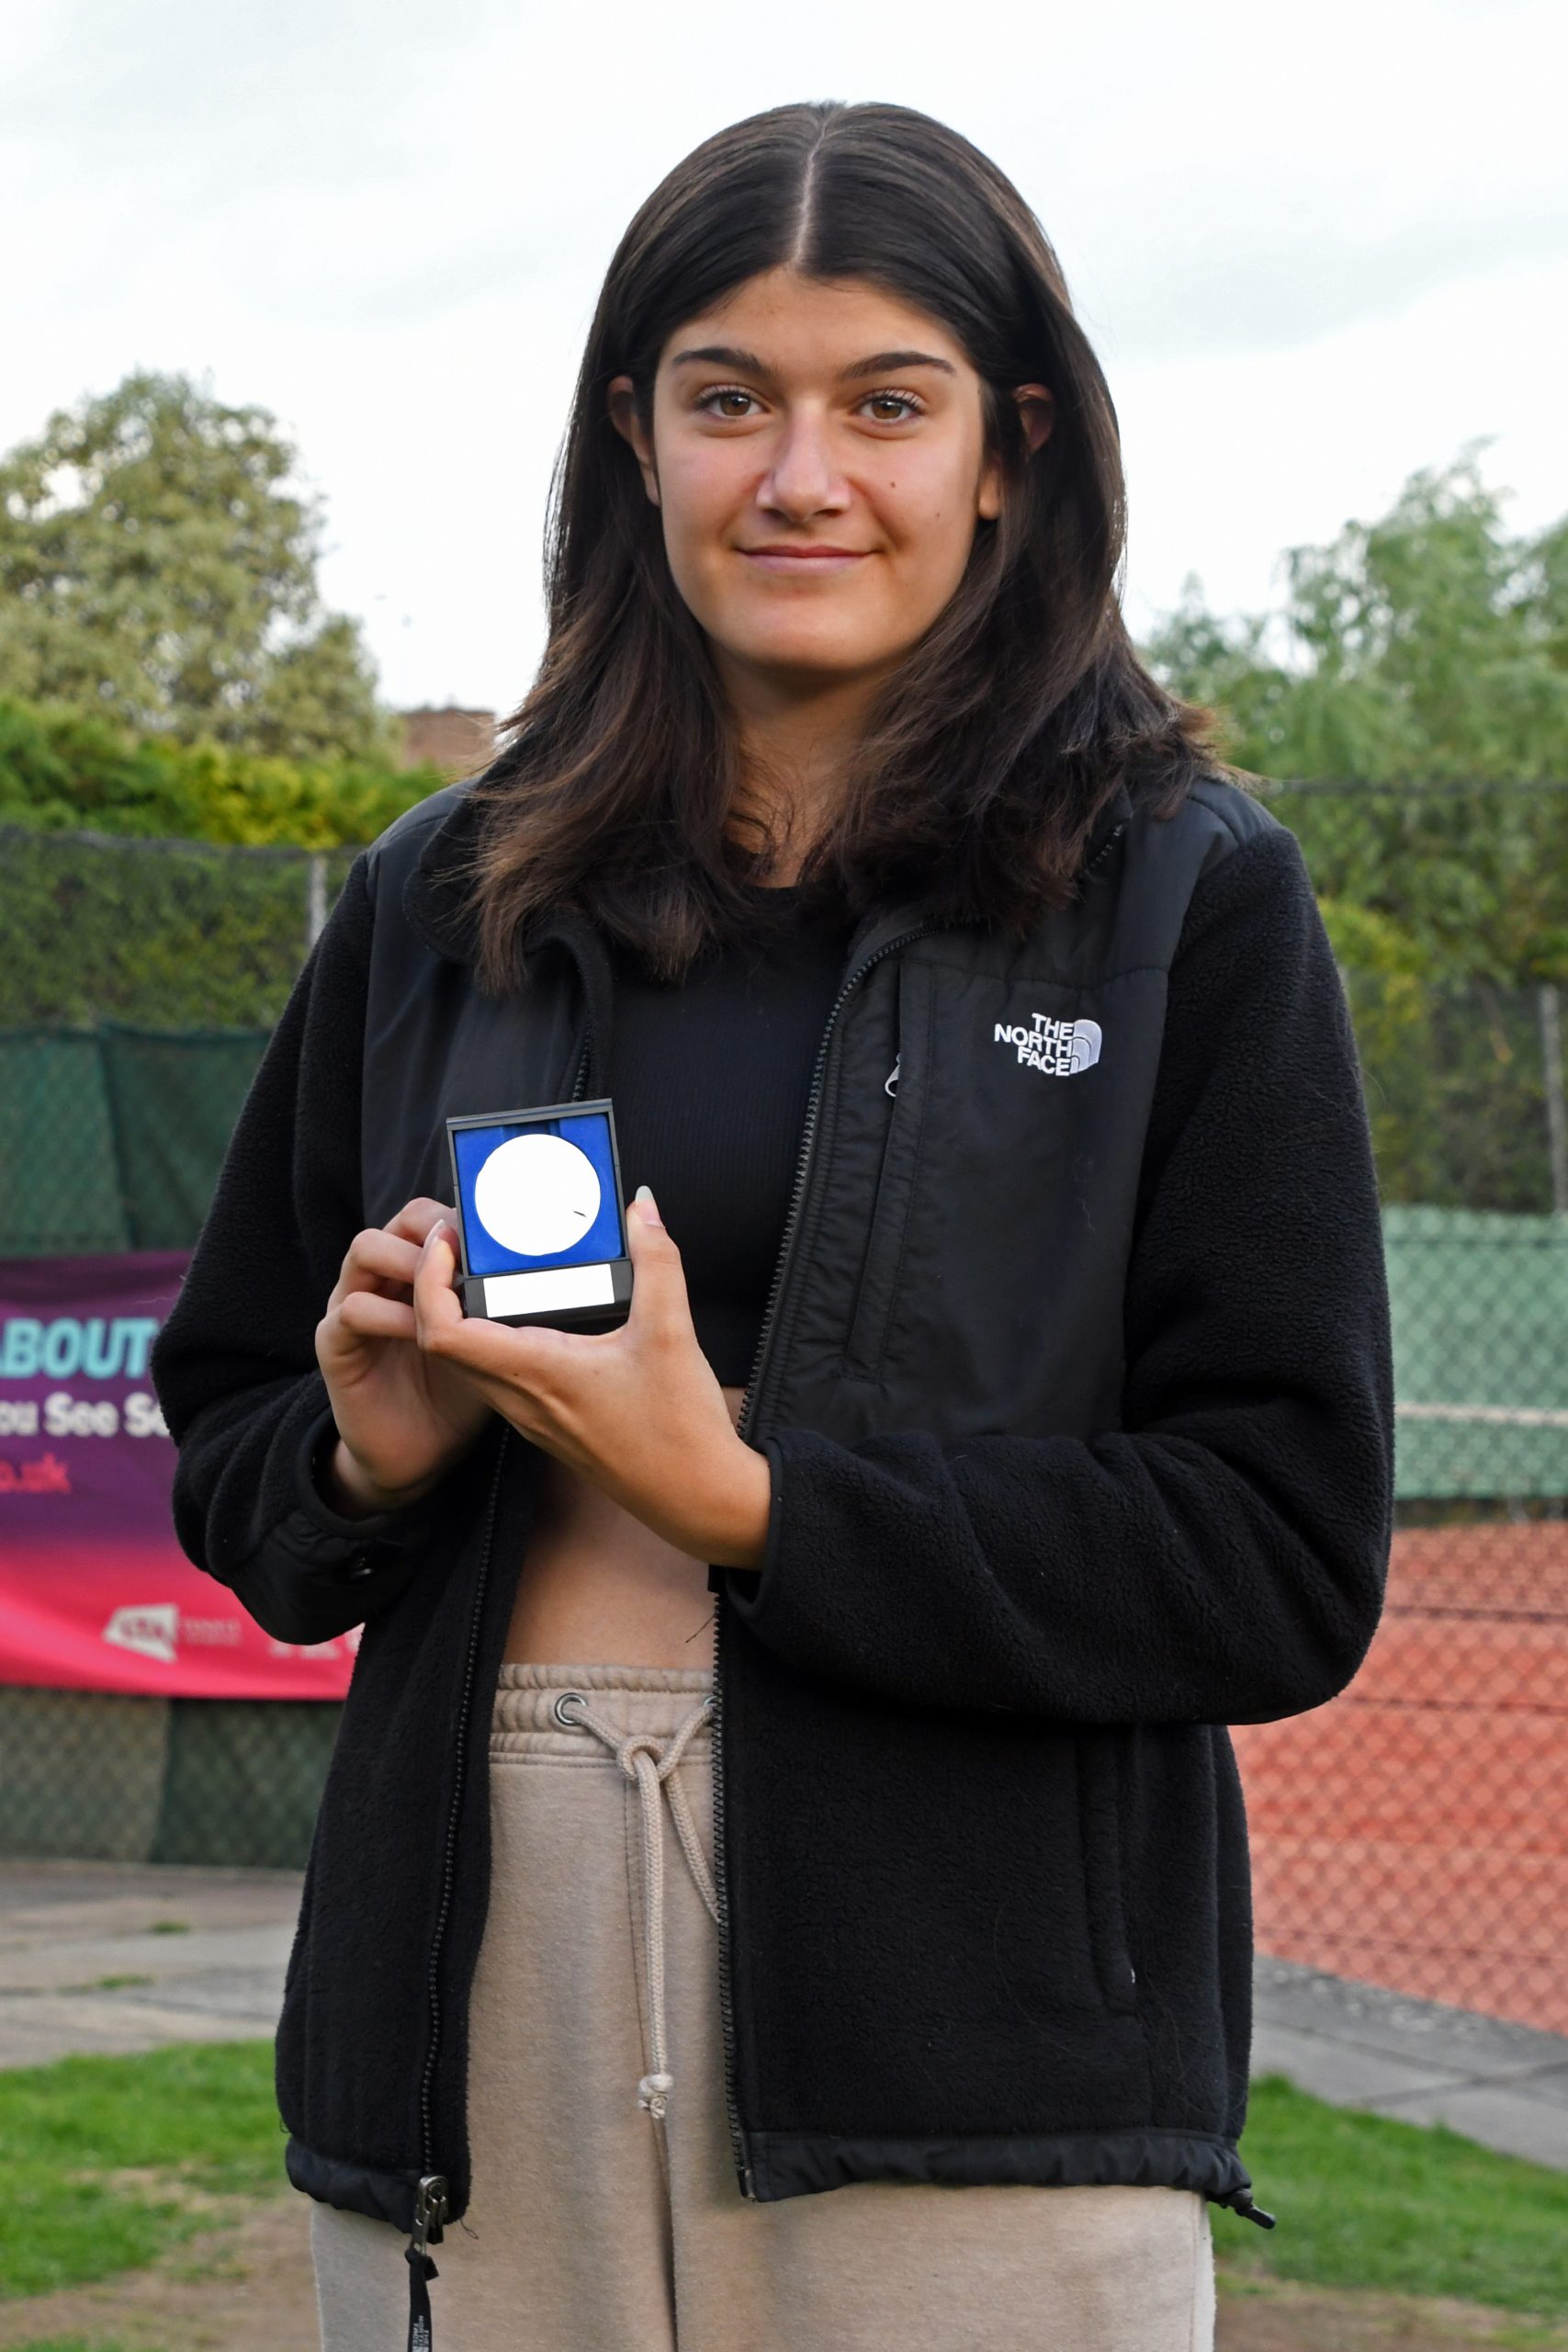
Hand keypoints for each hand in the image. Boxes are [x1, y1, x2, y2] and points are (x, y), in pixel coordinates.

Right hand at [316, 1198, 493, 1516]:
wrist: (418, 1454)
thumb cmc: (459, 1394)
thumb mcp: (496, 1341)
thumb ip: (519, 1306)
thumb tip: (583, 1282)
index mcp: (423, 1271)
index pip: (438, 1215)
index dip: (465, 1211)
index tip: (501, 1225)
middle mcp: (385, 1279)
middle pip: (403, 1219)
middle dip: (438, 1224)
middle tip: (473, 1246)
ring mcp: (353, 1306)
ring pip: (365, 1249)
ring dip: (407, 1258)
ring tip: (444, 1278)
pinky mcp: (336, 1345)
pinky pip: (353, 1311)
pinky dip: (386, 1312)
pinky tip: (421, 1327)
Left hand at [411, 1187, 770, 1568]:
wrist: (696, 1499)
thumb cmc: (680, 1431)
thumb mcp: (671, 1333)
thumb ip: (656, 1262)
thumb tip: (644, 1208)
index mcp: (537, 1374)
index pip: (442, 1332)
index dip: (428, 1281)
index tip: (447, 1242)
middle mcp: (521, 1400)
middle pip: (441, 1344)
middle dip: (436, 1288)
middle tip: (461, 1245)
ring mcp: (530, 1417)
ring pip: (466, 1362)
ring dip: (458, 1315)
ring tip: (487, 1270)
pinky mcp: (546, 1424)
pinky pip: (495, 1378)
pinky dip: (489, 1339)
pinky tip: (527, 1314)